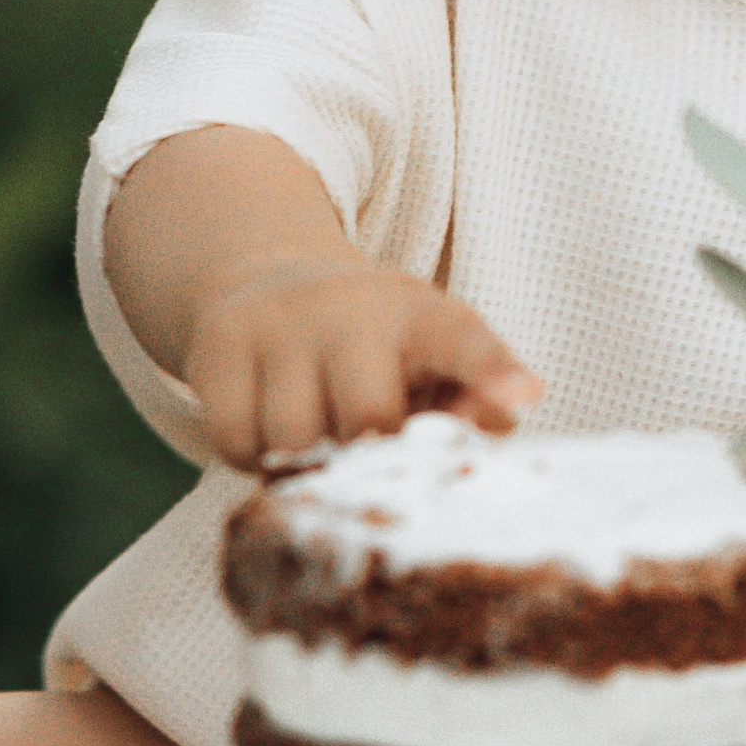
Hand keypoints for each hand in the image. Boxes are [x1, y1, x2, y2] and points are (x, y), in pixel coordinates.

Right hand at [187, 256, 540, 471]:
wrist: (275, 287)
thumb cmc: (379, 350)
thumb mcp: (436, 362)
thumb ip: (476, 398)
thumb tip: (506, 415)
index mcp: (423, 318)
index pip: (465, 342)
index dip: (492, 371)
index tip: (524, 394)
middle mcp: (352, 309)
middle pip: (367, 417)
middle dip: (365, 447)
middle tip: (360, 438)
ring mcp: (281, 320)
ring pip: (291, 438)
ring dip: (303, 458)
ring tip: (314, 428)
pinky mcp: (221, 341)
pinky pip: (233, 439)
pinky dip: (249, 454)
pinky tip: (267, 426)